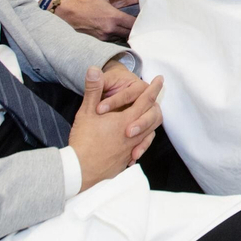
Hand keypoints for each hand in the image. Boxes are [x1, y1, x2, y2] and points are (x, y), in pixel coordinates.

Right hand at [53, 0, 137, 39]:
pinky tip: (122, 27)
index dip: (142, 21)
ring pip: (124, 37)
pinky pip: (116, 39)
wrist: (69, 13)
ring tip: (133, 24)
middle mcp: (110, 29)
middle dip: (138, 27)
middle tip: (142, 21)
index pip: (134, 24)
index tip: (146, 16)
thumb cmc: (86, 0)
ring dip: (129, 31)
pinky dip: (120, 34)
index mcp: (113, 17)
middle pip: (132, 33)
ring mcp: (106, 36)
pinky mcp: (101, 40)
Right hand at [70, 67, 164, 190]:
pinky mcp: (125, 160)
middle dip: (154, 105)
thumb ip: (93, 90)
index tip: (160, 79)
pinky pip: (140, 148)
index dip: (154, 88)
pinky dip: (141, 141)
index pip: (146, 100)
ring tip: (147, 116)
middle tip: (155, 96)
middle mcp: (133, 135)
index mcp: (126, 120)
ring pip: (149, 133)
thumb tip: (94, 69)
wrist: (80, 171)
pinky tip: (135, 142)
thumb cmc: (83, 140)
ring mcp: (131, 149)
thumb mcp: (86, 112)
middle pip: (153, 117)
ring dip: (149, 123)